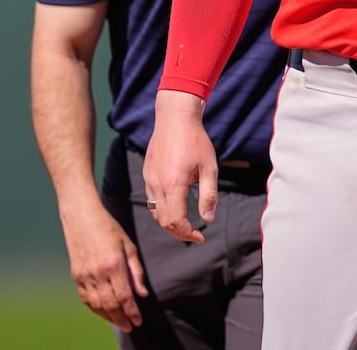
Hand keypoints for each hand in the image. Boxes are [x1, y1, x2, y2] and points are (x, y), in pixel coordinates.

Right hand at [59, 203, 146, 331]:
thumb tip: (142, 294)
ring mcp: (84, 275)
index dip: (132, 311)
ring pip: (97, 304)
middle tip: (130, 327)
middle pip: (110, 304)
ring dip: (109, 316)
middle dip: (121, 318)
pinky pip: (85, 298)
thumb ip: (136, 271)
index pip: (124, 296)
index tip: (139, 320)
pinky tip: (103, 312)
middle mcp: (97, 272)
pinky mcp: (75, 275)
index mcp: (113, 264)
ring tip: (119, 322)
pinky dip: (95, 308)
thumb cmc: (109, 228)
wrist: (82, 217)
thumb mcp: (128, 246)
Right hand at [142, 90, 217, 243]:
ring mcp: (149, 179)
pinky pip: (151, 200)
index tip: (200, 237)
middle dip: (179, 232)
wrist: (175, 118)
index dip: (187, 233)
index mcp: (173, 184)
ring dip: (169, 222)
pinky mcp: (147, 174)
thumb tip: (208, 219)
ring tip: (186, 224)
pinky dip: (162, 210)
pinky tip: (176, 207)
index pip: (175, 220)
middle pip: (163, 220)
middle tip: (195, 235)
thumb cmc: (196, 141)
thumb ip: (209, 195)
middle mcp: (157, 184)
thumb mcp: (210, 168)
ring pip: (155, 212)